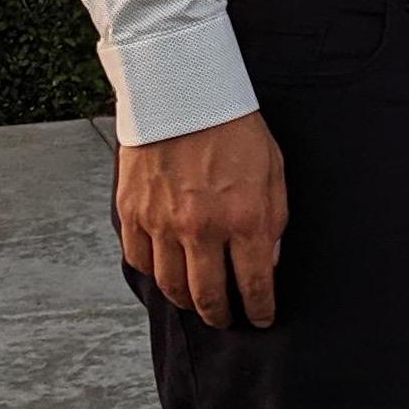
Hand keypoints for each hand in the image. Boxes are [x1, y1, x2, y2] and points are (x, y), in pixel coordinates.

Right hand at [117, 112, 286, 327]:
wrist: (183, 90)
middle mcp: (202, 228)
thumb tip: (269, 260)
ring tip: (196, 302)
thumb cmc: (234, 126)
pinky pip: (140, 260)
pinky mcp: (133, 211)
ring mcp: (163, 223)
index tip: (262, 317)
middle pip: (209, 296)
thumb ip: (274, 219)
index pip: (255, 284)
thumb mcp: (273, 170)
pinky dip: (153, 273)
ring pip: (171, 286)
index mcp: (244, 218)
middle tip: (227, 318)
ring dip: (186, 302)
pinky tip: (166, 272)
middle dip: (222, 315)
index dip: (260, 309)